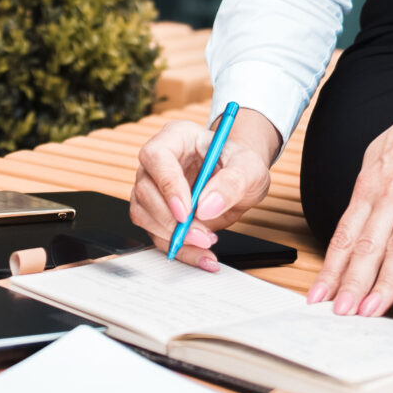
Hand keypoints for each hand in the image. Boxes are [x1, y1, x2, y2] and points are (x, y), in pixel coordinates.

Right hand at [128, 111, 278, 270]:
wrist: (240, 180)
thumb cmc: (240, 164)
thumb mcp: (249, 168)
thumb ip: (232, 183)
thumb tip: (207, 206)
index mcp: (177, 137)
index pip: (156, 156)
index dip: (167, 185)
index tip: (187, 211)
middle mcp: (158, 161)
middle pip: (145, 189)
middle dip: (171, 220)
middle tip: (201, 235)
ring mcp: (153, 186)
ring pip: (143, 213)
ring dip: (171, 236)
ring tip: (206, 242)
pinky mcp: (156, 211)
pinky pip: (155, 233)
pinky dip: (177, 249)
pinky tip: (201, 255)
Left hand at [308, 84, 392, 314]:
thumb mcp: (381, 156)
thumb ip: (369, 191)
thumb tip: (355, 222)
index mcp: (369, 185)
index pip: (344, 234)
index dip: (331, 268)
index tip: (317, 296)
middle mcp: (390, 192)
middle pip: (366, 246)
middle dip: (350, 283)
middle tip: (338, 314)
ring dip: (385, 282)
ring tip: (372, 310)